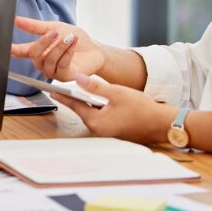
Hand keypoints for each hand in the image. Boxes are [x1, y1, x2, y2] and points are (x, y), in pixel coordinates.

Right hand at [10, 16, 105, 81]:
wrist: (95, 50)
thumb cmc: (75, 38)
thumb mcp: (54, 27)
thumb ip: (35, 26)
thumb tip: (17, 20)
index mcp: (38, 51)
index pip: (21, 51)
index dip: (12, 49)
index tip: (7, 46)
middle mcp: (42, 62)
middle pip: (34, 54)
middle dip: (44, 42)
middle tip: (54, 33)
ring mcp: (52, 71)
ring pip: (48, 59)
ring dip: (60, 46)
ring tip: (70, 37)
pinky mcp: (64, 77)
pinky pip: (61, 65)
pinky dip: (67, 53)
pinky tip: (73, 44)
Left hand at [54, 75, 173, 145]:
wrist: (161, 124)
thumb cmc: (141, 109)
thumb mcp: (116, 93)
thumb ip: (95, 86)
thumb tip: (77, 79)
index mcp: (96, 121)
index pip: (74, 105)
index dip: (62, 95)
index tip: (50, 89)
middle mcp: (98, 129)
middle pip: (81, 109)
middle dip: (73, 98)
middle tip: (60, 86)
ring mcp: (105, 131)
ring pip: (90, 113)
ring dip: (84, 102)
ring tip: (76, 89)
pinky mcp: (113, 130)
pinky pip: (99, 116)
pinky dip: (95, 107)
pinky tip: (95, 98)